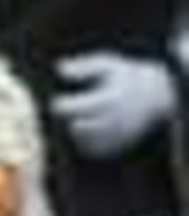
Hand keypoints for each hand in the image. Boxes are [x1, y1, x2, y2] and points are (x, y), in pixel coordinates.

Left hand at [51, 52, 174, 157]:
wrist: (158, 95)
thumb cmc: (126, 76)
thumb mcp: (107, 64)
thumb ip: (83, 67)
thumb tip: (59, 68)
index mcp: (109, 98)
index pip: (76, 108)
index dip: (60, 105)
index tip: (57, 101)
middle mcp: (114, 118)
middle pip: (77, 127)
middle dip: (68, 119)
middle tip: (69, 111)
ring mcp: (118, 134)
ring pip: (84, 141)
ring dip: (76, 131)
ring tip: (79, 119)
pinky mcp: (121, 144)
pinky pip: (95, 150)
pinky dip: (86, 143)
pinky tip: (87, 131)